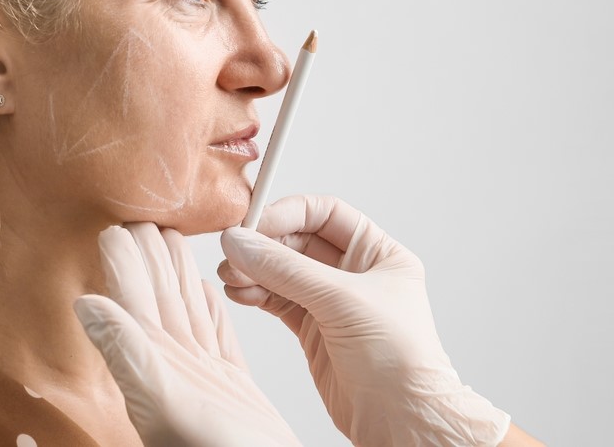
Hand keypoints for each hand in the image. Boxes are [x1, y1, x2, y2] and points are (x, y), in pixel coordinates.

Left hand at [75, 222, 301, 446]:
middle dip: (149, 252)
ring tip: (173, 238)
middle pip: (156, 294)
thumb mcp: (168, 402)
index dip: (122, 256)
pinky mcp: (233, 387)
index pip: (130, 295)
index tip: (116, 219)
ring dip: (177, 273)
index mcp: (153, 359)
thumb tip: (84, 303)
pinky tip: (207, 291)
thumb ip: (128, 352)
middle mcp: (172, 364)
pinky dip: (210, 309)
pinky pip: (217, 335)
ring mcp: (203, 375)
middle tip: (146, 211)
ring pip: (184, 309)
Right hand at [219, 195, 510, 446]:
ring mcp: (330, 302)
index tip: (254, 223)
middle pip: (296, 241)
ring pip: (280, 272)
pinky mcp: (312, 329)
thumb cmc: (399, 360)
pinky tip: (239, 294)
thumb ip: (285, 269)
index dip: (287, 213)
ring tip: (231, 277)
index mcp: (377, 253)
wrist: (403, 421)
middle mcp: (353, 273)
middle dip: (263, 245)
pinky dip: (254, 294)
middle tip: (234, 252)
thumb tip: (239, 241)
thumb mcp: (342, 300)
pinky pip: (275, 299)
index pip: (324, 214)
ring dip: (252, 270)